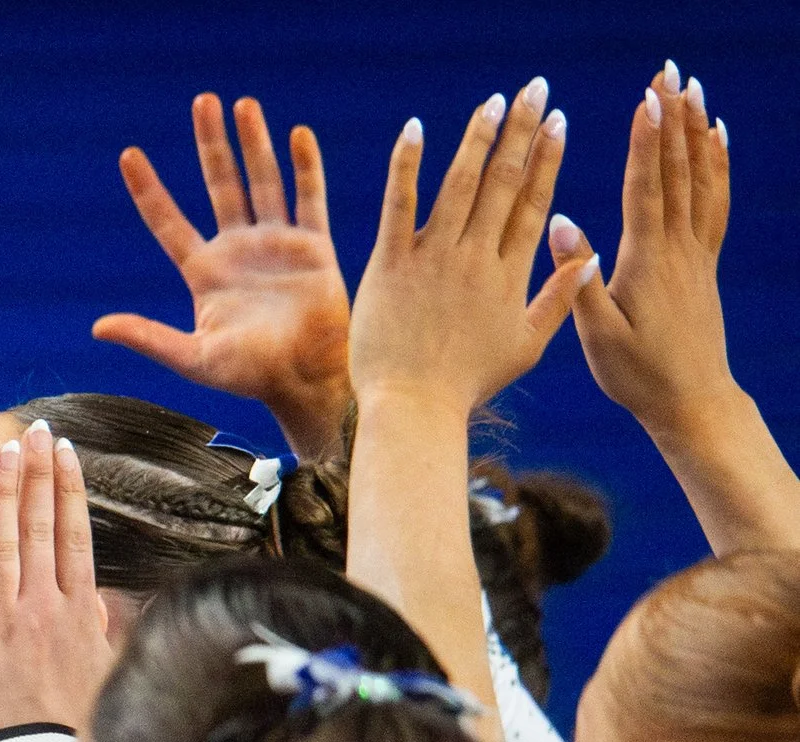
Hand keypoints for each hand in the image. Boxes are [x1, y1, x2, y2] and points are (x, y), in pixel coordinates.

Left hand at [0, 423, 116, 741]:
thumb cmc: (70, 733)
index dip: (69, 489)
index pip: (77, 536)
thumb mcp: (103, 674)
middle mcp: (48, 608)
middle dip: (40, 472)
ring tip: (8, 450)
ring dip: (9, 490)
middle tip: (38, 430)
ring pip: (9, 541)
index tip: (66, 455)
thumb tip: (108, 607)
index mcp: (82, 614)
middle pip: (46, 525)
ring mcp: (9, 621)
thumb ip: (100, 633)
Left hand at [94, 95, 350, 458]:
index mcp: (204, 272)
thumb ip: (148, 338)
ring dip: (254, 142)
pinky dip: (305, 166)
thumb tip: (98, 326)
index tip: (128, 154)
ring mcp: (276, 244)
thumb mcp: (192, 357)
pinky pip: (308, 197)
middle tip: (202, 101)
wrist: (304, 380)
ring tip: (243, 104)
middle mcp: (238, 250)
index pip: (168, 221)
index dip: (148, 189)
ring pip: (262, 180)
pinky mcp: (314, 246)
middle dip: (210, 144)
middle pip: (219, 184)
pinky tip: (297, 134)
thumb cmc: (248, 376)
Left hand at [348, 79, 591, 417]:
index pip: (535, 203)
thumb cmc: (467, 385)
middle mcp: (476, 258)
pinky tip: (415, 128)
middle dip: (523, 131)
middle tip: (535, 90)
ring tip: (494, 101)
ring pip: (460, 185)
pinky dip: (406, 165)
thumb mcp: (526, 345)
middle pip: (505, 183)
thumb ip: (559, 297)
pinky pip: (400, 205)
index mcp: (510, 274)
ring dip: (478, 138)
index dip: (547, 159)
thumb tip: (590, 253)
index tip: (558, 122)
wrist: (414, 409)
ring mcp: (433, 259)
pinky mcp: (391, 265)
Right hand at [559, 72, 734, 439]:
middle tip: (667, 74)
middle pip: (678, 171)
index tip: (644, 100)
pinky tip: (715, 138)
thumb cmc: (636, 375)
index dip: (646, 143)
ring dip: (695, 130)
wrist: (692, 400)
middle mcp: (679, 248)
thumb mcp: (596, 336)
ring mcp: (697, 252)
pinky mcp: (704, 261)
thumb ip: (577, 281)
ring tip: (691, 89)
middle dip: (672, 119)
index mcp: (648, 262)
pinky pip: (715, 201)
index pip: (647, 189)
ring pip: (701, 178)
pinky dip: (717, 163)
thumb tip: (560, 224)